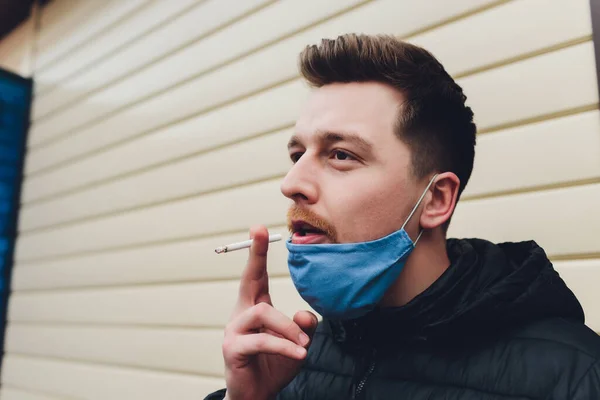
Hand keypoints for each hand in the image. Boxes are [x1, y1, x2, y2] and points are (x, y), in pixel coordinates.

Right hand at [222, 225, 317, 399]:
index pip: (257, 275)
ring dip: (287, 327)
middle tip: (259, 231)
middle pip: (248, 279)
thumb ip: (303, 326)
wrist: (256, 395)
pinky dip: (284, 346)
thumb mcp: (295, 342)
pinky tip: (299, 353)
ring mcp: (234, 330)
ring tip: (304, 345)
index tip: (259, 228)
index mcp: (255, 307)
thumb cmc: (274, 365)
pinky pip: (263, 340)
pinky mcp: (234, 349)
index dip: (258, 252)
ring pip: (263, 312)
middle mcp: (242, 314)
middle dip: (255, 253)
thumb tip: (307, 315)